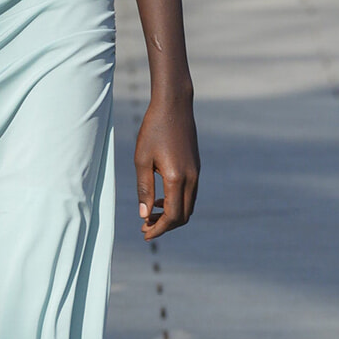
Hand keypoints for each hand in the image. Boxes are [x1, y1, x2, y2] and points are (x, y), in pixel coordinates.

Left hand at [135, 92, 199, 239]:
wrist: (174, 105)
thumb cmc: (153, 129)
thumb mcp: (142, 160)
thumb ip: (144, 189)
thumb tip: (144, 215)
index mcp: (177, 177)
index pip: (173, 215)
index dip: (159, 228)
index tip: (145, 233)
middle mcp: (191, 178)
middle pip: (184, 215)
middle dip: (166, 226)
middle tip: (145, 228)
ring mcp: (196, 172)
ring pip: (188, 205)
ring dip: (172, 215)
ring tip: (150, 215)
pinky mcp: (196, 167)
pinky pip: (190, 193)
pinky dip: (177, 202)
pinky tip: (160, 198)